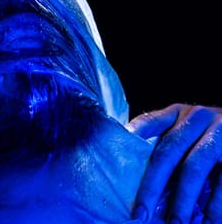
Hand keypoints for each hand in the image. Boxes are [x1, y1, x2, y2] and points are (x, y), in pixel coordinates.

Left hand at [126, 103, 221, 222]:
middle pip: (167, 152)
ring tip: (175, 222)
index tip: (115, 156)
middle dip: (152, 186)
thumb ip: (167, 142)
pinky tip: (209, 219)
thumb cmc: (214, 137)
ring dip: (182, 199)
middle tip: (141, 213)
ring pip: (193, 168)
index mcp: (178, 113)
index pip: (150, 122)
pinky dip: (215, 204)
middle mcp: (197, 117)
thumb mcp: (190, 130)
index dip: (132, 137)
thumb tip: (134, 174)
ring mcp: (219, 131)